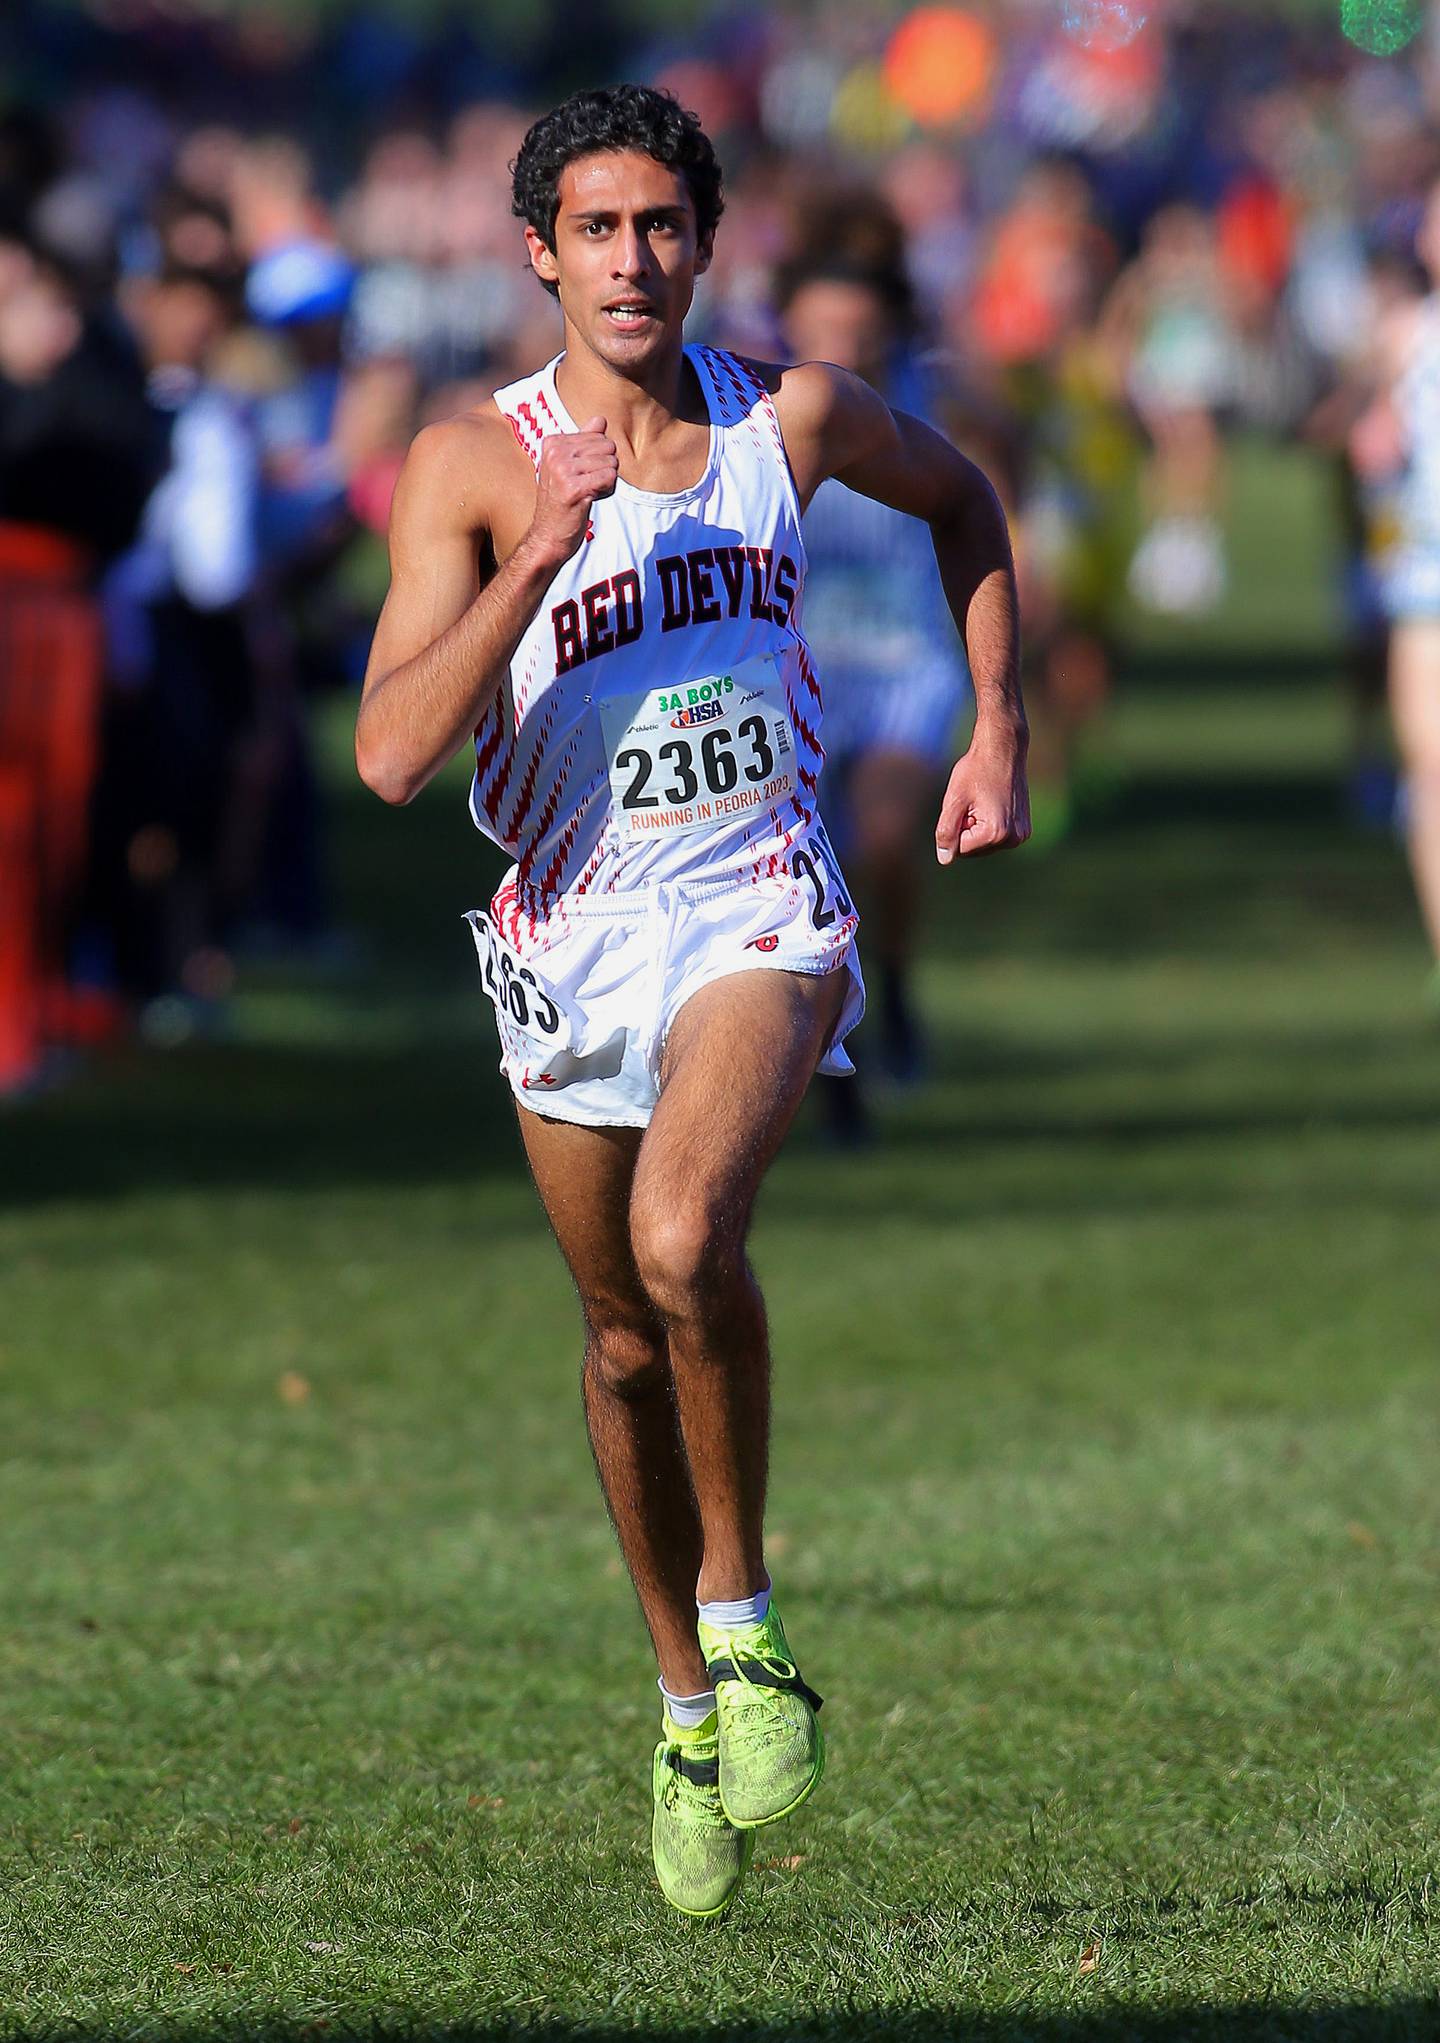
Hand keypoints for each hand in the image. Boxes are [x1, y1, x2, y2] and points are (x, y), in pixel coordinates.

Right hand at [526, 416, 618, 565]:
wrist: (549, 534)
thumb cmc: (561, 501)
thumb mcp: (568, 465)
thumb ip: (584, 440)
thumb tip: (600, 419)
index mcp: (552, 442)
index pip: (598, 435)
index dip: (598, 458)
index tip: (580, 473)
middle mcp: (555, 452)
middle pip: (607, 446)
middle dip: (604, 467)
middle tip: (586, 484)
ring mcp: (562, 469)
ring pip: (610, 462)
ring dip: (605, 481)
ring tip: (587, 491)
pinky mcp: (572, 488)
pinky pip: (608, 477)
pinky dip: (605, 490)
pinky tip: (590, 498)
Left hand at [935, 721, 1030, 862]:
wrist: (1004, 750)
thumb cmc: (976, 770)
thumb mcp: (954, 800)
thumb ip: (946, 831)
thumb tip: (945, 859)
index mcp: (995, 833)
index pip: (960, 849)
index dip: (955, 826)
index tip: (966, 803)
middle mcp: (1013, 839)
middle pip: (973, 849)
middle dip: (966, 829)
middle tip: (974, 801)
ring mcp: (1021, 835)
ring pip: (984, 844)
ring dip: (977, 826)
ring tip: (983, 801)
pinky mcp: (1024, 829)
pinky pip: (996, 836)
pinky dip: (989, 824)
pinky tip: (993, 803)